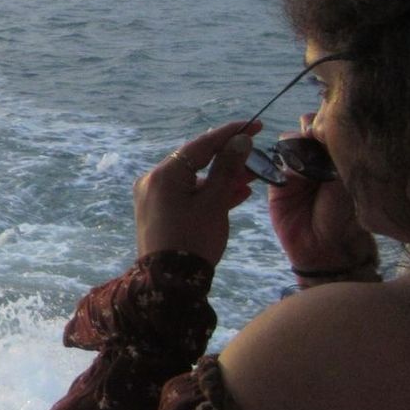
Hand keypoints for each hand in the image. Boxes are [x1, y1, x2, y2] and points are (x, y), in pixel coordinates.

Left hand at [134, 119, 256, 262]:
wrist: (169, 284)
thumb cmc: (194, 240)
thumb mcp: (214, 203)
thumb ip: (226, 169)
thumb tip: (240, 141)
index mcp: (163, 174)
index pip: (201, 145)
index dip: (230, 134)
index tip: (254, 125)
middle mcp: (153, 181)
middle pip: (196, 161)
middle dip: (228, 159)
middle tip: (256, 154)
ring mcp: (154, 197)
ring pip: (194, 179)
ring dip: (222, 178)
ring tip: (252, 176)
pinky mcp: (159, 212)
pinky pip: (188, 195)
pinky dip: (210, 194)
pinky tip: (237, 194)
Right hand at [266, 113, 374, 273]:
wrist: (324, 246)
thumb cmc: (344, 215)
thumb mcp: (344, 180)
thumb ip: (331, 153)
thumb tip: (318, 126)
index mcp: (338, 155)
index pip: (331, 125)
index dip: (328, 120)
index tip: (331, 127)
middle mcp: (316, 157)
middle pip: (308, 126)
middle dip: (311, 128)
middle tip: (315, 140)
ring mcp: (295, 167)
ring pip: (289, 140)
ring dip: (296, 145)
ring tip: (306, 166)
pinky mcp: (277, 180)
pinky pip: (273, 161)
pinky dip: (280, 162)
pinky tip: (291, 175)